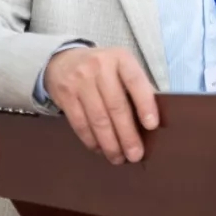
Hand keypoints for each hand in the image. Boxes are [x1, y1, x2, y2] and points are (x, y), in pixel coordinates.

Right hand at [43, 47, 158, 164]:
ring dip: (110, 143)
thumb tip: (149, 122)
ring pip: (98, 118)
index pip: (135, 81)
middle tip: (136, 154)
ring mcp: (80, 80)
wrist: (64, 60)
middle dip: (127, 134)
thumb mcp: (120, 66)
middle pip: (116, 106)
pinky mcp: (65, 95)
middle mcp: (100, 66)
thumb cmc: (102, 68)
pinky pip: (80, 123)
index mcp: (120, 58)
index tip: (152, 125)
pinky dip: (91, 140)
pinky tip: (100, 149)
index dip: (145, 104)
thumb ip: (134, 86)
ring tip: (118, 158)